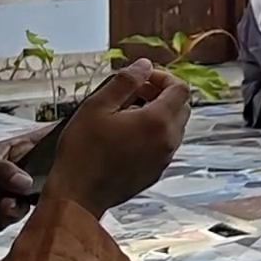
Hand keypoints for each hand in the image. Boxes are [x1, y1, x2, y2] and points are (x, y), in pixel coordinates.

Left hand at [0, 124, 53, 232]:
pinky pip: (21, 214)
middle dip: (56, 174)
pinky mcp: (4, 215)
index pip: (42, 138)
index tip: (81, 134)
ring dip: (34, 197)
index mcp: (10, 150)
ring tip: (19, 197)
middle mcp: (15, 171)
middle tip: (62, 175)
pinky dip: (15, 212)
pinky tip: (5, 208)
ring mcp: (11, 193)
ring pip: (40, 194)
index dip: (61, 134)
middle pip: (48, 169)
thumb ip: (2, 169)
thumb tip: (26, 181)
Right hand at [43, 60, 191, 218]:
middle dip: (164, 94)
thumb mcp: (97, 106)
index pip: (181, 89)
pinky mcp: (157, 171)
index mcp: (158, 121)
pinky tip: (129, 134)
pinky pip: (166, 145)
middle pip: (182, 107)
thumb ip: (125, 82)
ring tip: (129, 113)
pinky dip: (155, 133)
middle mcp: (169, 140)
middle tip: (136, 92)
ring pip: (175, 126)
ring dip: (160, 114)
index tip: (143, 78)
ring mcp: (166, 158)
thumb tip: (145, 65)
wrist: (78, 195)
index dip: (164, 78)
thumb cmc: (83, 150)